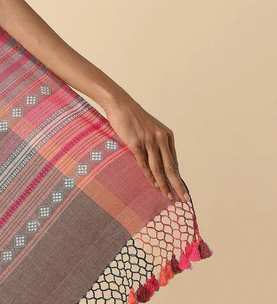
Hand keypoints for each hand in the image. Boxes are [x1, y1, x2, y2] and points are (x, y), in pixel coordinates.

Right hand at [101, 88, 189, 202]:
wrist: (120, 105)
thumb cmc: (133, 119)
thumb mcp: (149, 131)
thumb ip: (154, 145)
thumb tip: (157, 163)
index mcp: (167, 136)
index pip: (174, 162)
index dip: (179, 177)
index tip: (183, 190)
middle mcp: (161, 139)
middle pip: (171, 167)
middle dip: (178, 184)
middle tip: (184, 198)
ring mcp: (149, 141)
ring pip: (159, 168)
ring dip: (164, 184)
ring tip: (169, 196)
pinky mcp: (136, 143)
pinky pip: (144, 163)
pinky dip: (150, 176)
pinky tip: (154, 185)